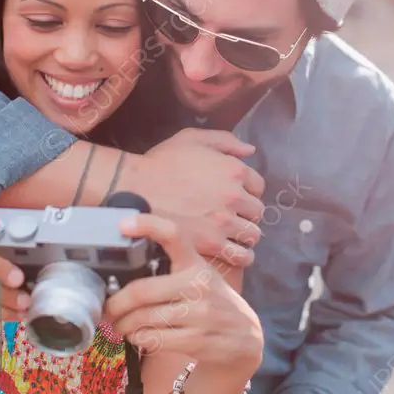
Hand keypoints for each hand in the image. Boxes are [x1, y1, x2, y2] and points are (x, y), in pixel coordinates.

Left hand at [103, 213, 263, 370]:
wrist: (244, 339)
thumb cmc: (213, 303)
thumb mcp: (202, 277)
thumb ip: (173, 268)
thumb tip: (124, 268)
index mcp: (197, 264)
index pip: (174, 236)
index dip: (148, 226)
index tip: (123, 225)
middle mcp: (199, 285)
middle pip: (141, 290)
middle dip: (116, 303)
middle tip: (107, 309)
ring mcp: (199, 314)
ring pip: (143, 318)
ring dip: (124, 325)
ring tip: (120, 325)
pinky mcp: (196, 340)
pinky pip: (152, 339)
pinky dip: (138, 339)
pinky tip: (139, 336)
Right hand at [121, 128, 265, 265]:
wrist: (135, 189)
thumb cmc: (162, 162)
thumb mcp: (193, 138)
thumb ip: (226, 141)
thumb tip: (251, 150)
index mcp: (234, 170)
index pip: (258, 186)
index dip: (247, 191)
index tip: (235, 197)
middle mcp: (235, 196)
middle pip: (257, 212)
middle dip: (246, 214)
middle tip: (231, 217)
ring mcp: (224, 221)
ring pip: (252, 235)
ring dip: (244, 235)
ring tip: (231, 236)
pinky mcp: (212, 244)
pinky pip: (240, 255)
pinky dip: (240, 255)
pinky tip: (231, 252)